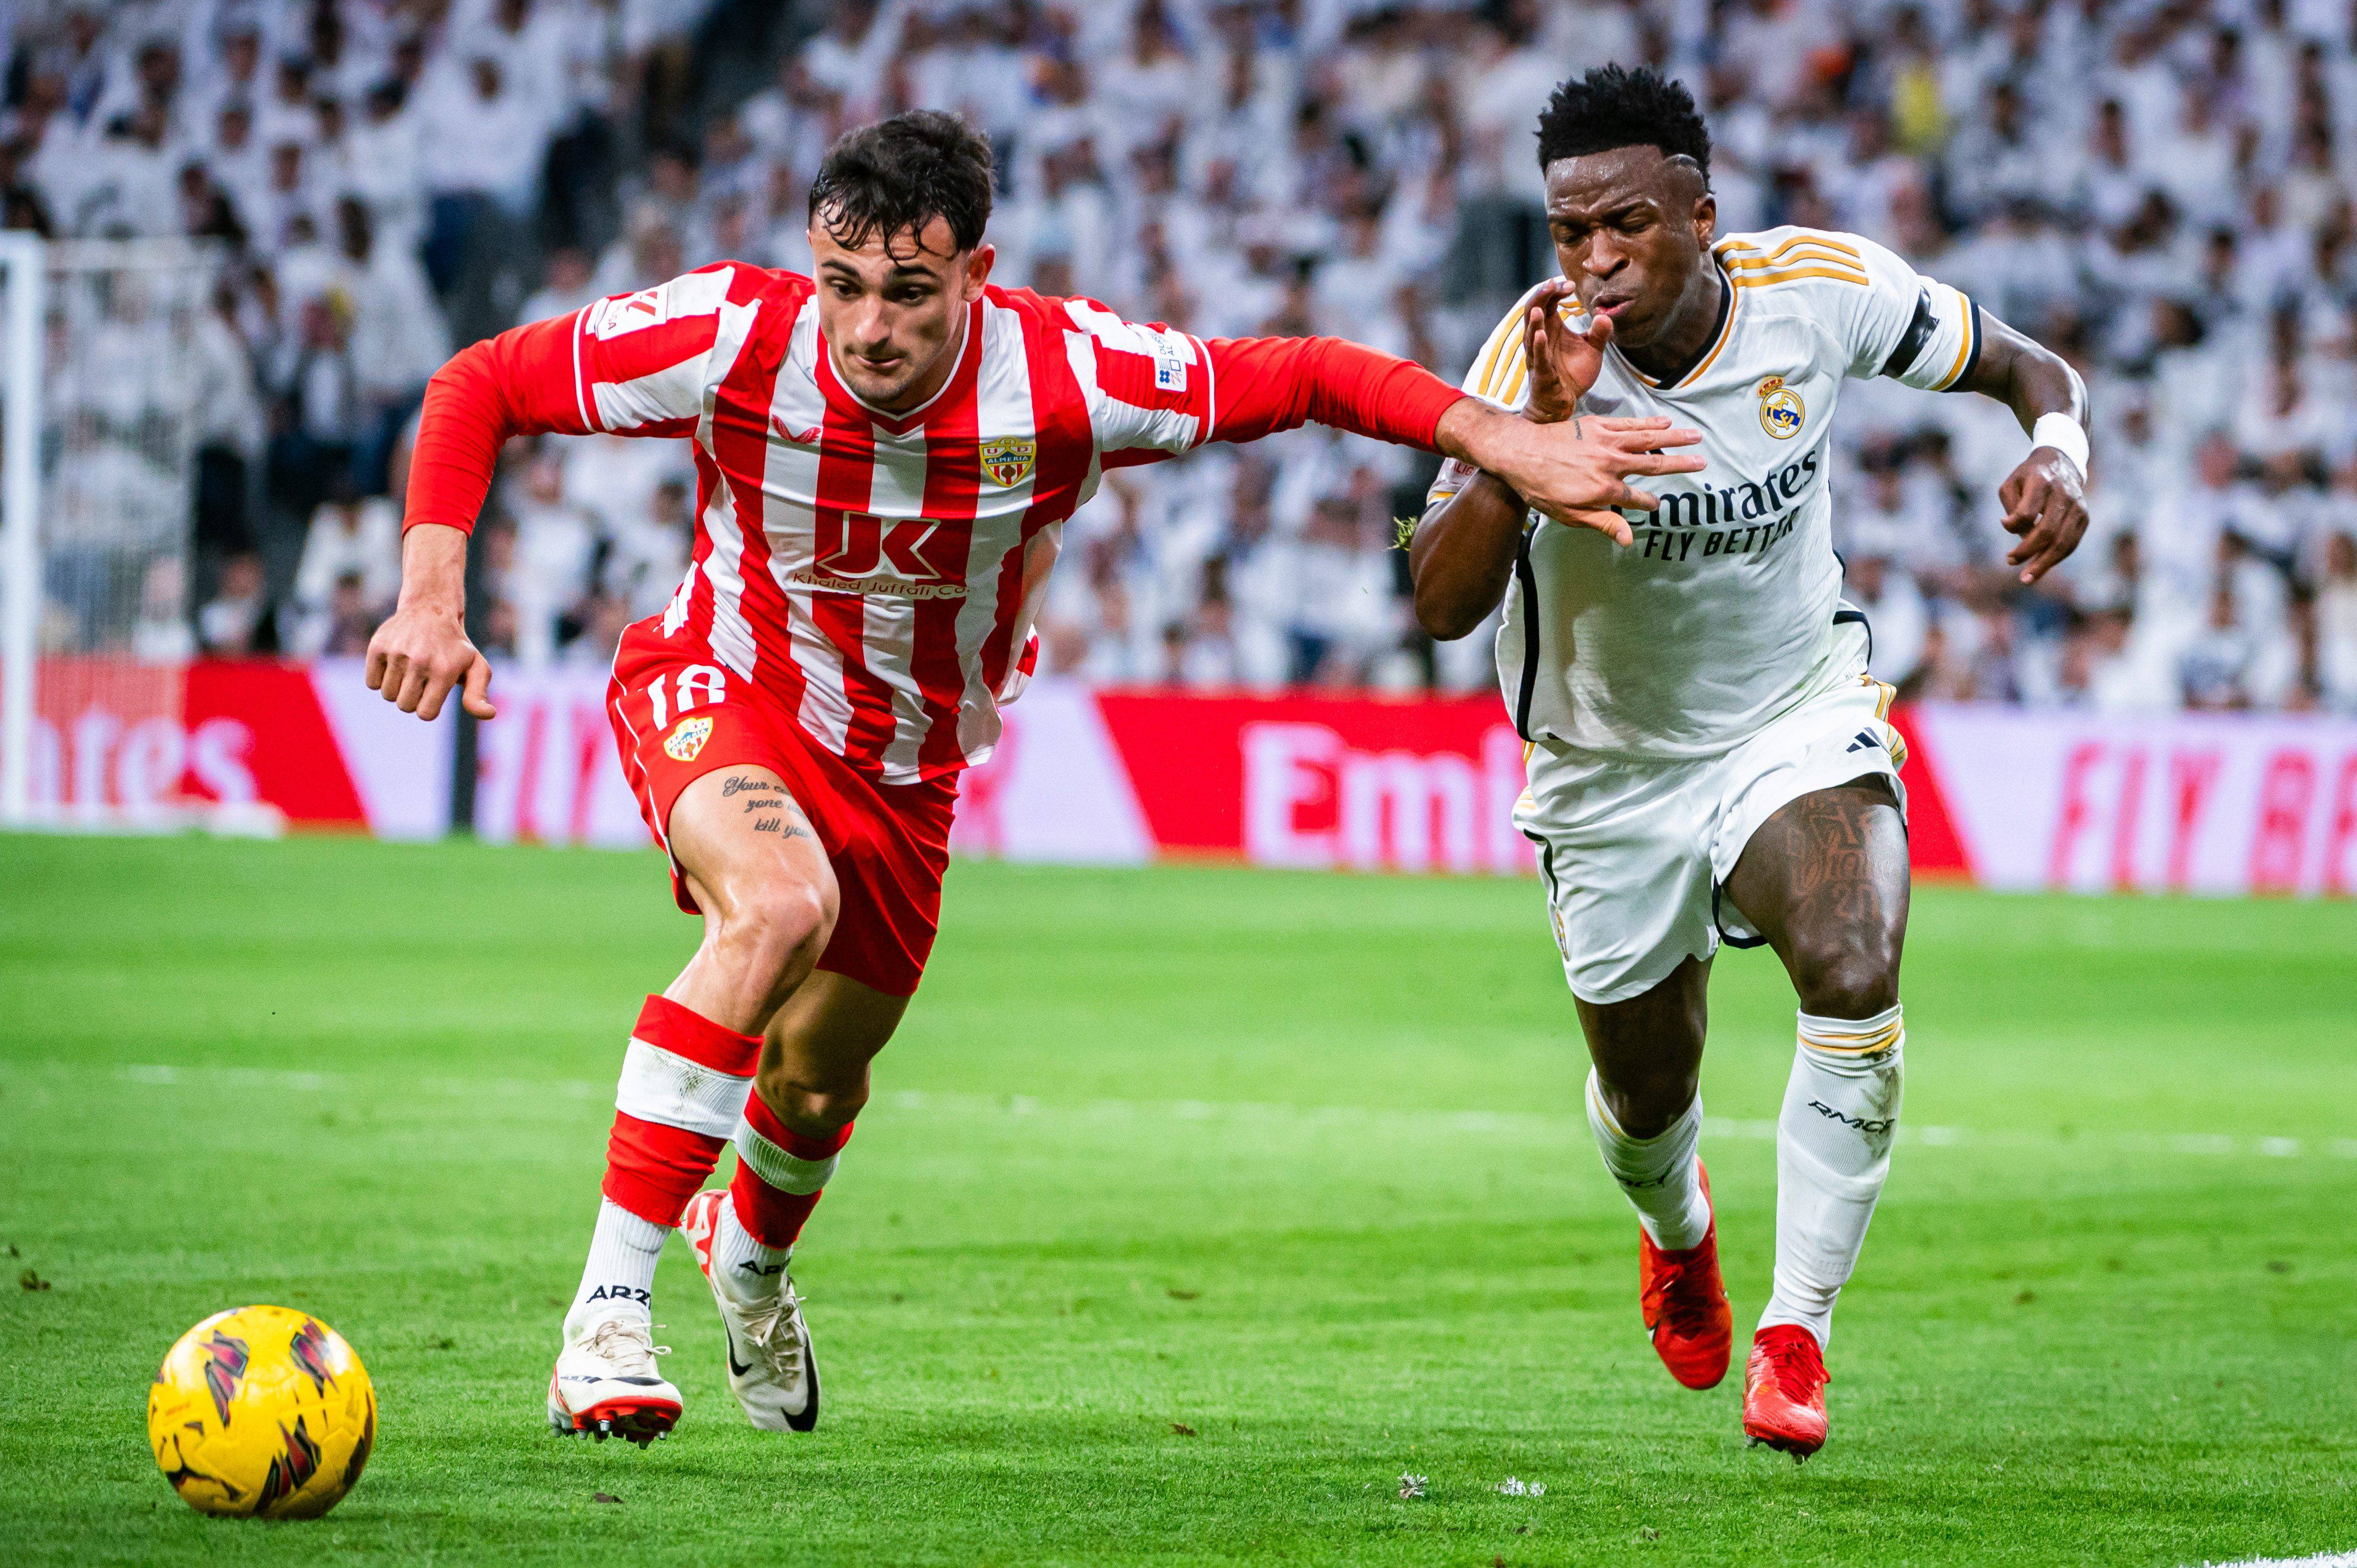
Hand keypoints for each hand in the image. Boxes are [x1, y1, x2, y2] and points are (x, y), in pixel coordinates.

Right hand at [365, 602, 495, 720]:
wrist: (432, 609)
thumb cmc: (455, 647)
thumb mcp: (475, 668)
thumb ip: (478, 696)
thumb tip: (490, 715)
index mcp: (444, 670)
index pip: (425, 714)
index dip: (428, 707)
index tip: (434, 692)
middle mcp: (420, 661)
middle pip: (405, 706)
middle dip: (413, 698)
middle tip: (422, 678)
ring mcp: (397, 652)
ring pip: (388, 695)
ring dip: (397, 689)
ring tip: (410, 669)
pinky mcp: (378, 646)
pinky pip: (372, 683)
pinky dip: (380, 679)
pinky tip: (395, 664)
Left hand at [1448, 405, 1705, 542]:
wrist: (1519, 452)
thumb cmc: (1540, 488)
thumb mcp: (1568, 515)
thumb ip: (1602, 524)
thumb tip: (1628, 540)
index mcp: (1605, 490)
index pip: (1637, 499)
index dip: (1649, 504)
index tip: (1656, 506)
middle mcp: (1611, 464)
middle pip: (1654, 465)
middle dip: (1680, 465)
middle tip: (1703, 462)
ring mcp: (1607, 441)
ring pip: (1649, 439)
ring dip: (1675, 437)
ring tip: (1696, 435)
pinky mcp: (1599, 424)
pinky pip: (1631, 423)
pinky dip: (1650, 422)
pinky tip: (1666, 421)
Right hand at [1522, 279, 1610, 423]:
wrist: (1564, 402)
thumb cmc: (1573, 373)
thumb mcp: (1592, 350)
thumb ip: (1599, 333)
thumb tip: (1605, 316)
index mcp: (1550, 328)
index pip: (1546, 302)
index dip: (1555, 290)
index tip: (1570, 284)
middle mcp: (1539, 338)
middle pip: (1533, 310)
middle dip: (1542, 295)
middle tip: (1556, 284)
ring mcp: (1537, 355)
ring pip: (1530, 332)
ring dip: (1536, 318)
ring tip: (1543, 303)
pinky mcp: (1540, 372)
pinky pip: (1537, 357)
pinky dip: (1539, 345)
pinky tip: (1542, 334)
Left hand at [1998, 446, 2088, 583]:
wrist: (2062, 462)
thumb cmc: (2029, 477)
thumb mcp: (2011, 483)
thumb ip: (2011, 506)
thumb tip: (2012, 529)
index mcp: (2042, 482)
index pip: (2027, 513)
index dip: (2014, 526)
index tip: (2004, 525)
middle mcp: (2064, 494)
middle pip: (2047, 532)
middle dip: (2028, 552)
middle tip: (2010, 562)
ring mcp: (2077, 506)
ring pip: (2063, 542)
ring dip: (2044, 563)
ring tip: (2027, 578)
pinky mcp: (2084, 517)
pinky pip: (2071, 543)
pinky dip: (2056, 558)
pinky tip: (2041, 567)